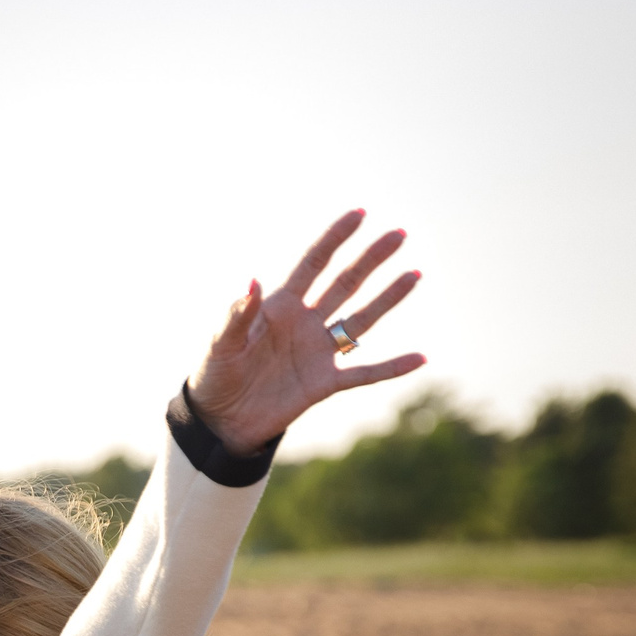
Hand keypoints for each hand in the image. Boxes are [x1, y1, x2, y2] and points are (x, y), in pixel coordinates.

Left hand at [182, 212, 424, 451]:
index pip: (313, 264)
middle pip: (345, 283)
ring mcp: (318, 352)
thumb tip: (252, 281)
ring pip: (361, 319)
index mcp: (280, 306)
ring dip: (388, 298)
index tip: (359, 214)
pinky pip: (365, 374)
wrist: (220, 421)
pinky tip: (420, 358)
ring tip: (414, 275)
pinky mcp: (325, 384)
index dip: (334, 239)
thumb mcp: (221, 344)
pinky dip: (392, 367)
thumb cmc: (215, 376)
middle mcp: (305, 323)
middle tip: (399, 235)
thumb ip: (237, 315)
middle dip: (371, 259)